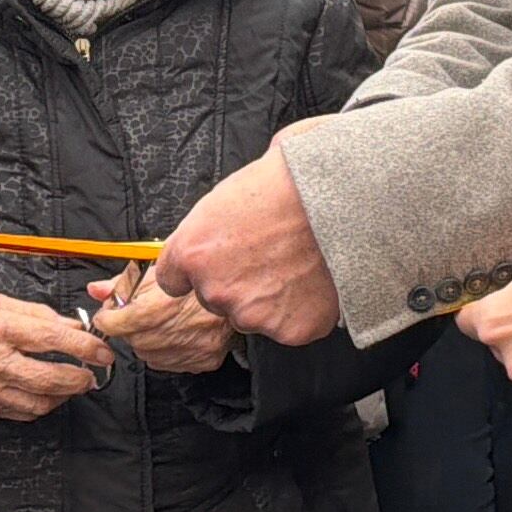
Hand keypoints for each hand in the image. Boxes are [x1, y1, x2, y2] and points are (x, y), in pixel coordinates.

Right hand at [0, 286, 113, 420]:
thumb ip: (35, 313)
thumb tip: (69, 325)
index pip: (53, 339)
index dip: (85, 347)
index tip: (102, 350)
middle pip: (50, 378)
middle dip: (81, 378)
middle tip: (93, 372)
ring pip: (38, 403)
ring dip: (63, 396)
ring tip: (72, 384)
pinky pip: (18, 412)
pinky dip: (39, 405)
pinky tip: (46, 394)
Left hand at [91, 267, 232, 373]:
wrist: (242, 283)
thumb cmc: (201, 272)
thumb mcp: (159, 266)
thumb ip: (123, 282)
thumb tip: (95, 291)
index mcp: (165, 304)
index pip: (119, 323)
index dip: (108, 318)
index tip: (107, 314)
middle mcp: (181, 330)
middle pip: (133, 340)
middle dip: (128, 328)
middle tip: (135, 313)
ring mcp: (195, 349)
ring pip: (149, 355)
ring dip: (145, 340)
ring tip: (159, 321)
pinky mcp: (206, 359)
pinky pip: (170, 363)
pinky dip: (164, 351)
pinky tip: (174, 333)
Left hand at [154, 144, 342, 345]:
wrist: (339, 196)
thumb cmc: (286, 182)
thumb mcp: (226, 195)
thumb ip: (206, 230)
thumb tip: (204, 236)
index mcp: (192, 253)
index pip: (173, 280)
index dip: (197, 269)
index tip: (216, 261)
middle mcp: (216, 290)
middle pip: (215, 299)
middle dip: (236, 282)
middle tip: (268, 254)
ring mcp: (253, 314)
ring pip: (252, 315)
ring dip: (268, 298)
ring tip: (296, 263)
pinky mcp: (291, 329)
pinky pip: (289, 326)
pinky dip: (301, 310)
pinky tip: (314, 280)